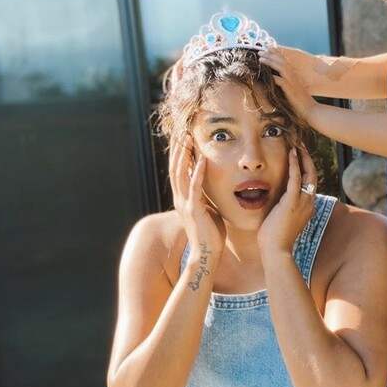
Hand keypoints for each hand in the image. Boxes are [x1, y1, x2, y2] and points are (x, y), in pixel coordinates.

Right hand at [169, 133, 225, 267]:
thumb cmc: (211, 235)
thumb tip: (210, 190)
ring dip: (184, 156)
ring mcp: (185, 204)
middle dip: (178, 150)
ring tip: (188, 139)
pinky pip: (195, 187)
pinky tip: (202, 159)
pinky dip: (197, 171)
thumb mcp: (207, 212)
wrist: (207, 254)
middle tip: (181, 132)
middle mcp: (180, 200)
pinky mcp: (194, 210)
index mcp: (183, 200)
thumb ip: (205, 200)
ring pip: (180, 174)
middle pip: (175, 169)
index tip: (183, 140)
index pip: (178, 172)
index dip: (179, 156)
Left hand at [257, 145, 317, 255]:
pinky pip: (296, 178)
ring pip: (308, 173)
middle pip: (313, 175)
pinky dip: (295, 164)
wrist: (276, 252)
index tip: (299, 156)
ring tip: (297, 144)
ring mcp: (302, 202)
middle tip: (301, 145)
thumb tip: (275, 201)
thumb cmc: (274, 239)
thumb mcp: (282, 220)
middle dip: (307, 159)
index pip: (310, 183)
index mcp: (307, 207)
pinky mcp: (292, 202)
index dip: (306, 168)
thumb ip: (282, 208)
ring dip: (303, 157)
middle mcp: (309, 203)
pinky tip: (291, 153)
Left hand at [258, 48, 318, 122]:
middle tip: (260, 51)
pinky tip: (267, 75)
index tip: (266, 50)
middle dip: (270, 55)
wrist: (310, 110)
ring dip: (270, 62)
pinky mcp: (291, 90)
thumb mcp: (293, 89)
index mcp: (294, 74)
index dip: (275, 54)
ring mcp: (293, 82)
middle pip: (281, 61)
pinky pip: (281, 81)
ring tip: (261, 58)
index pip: (283, 60)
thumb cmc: (301, 101)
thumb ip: (285, 83)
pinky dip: (274, 77)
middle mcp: (293, 75)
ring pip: (281, 68)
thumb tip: (274, 79)